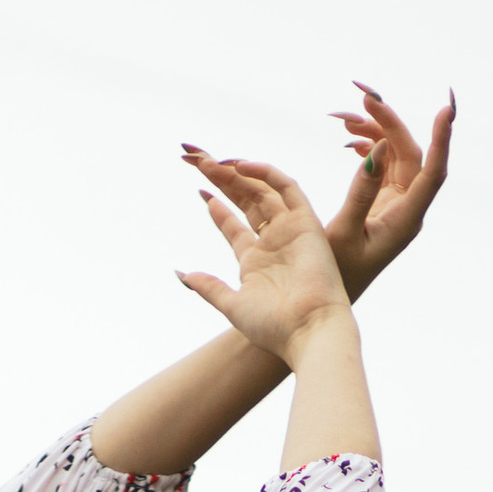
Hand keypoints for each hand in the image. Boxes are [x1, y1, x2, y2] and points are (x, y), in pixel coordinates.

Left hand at [175, 155, 353, 362]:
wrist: (308, 330)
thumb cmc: (273, 326)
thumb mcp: (233, 305)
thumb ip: (210, 287)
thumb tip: (184, 275)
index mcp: (255, 261)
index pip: (233, 225)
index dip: (217, 207)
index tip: (200, 191)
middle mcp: (272, 242)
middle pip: (246, 202)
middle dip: (224, 183)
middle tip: (201, 163)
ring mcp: (290, 230)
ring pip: (263, 191)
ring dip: (239, 174)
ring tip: (214, 162)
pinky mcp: (306, 222)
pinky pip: (287, 188)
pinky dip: (267, 173)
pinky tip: (242, 166)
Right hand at [322, 82, 453, 299]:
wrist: (329, 296)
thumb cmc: (335, 274)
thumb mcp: (343, 232)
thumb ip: (362, 190)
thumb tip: (378, 148)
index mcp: (405, 220)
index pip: (432, 174)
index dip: (441, 141)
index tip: (445, 110)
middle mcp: (407, 209)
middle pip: (410, 155)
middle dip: (390, 123)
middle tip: (364, 97)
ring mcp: (397, 203)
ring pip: (395, 155)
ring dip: (374, 132)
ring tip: (344, 119)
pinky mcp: (384, 201)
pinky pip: (383, 164)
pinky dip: (368, 146)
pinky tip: (349, 138)